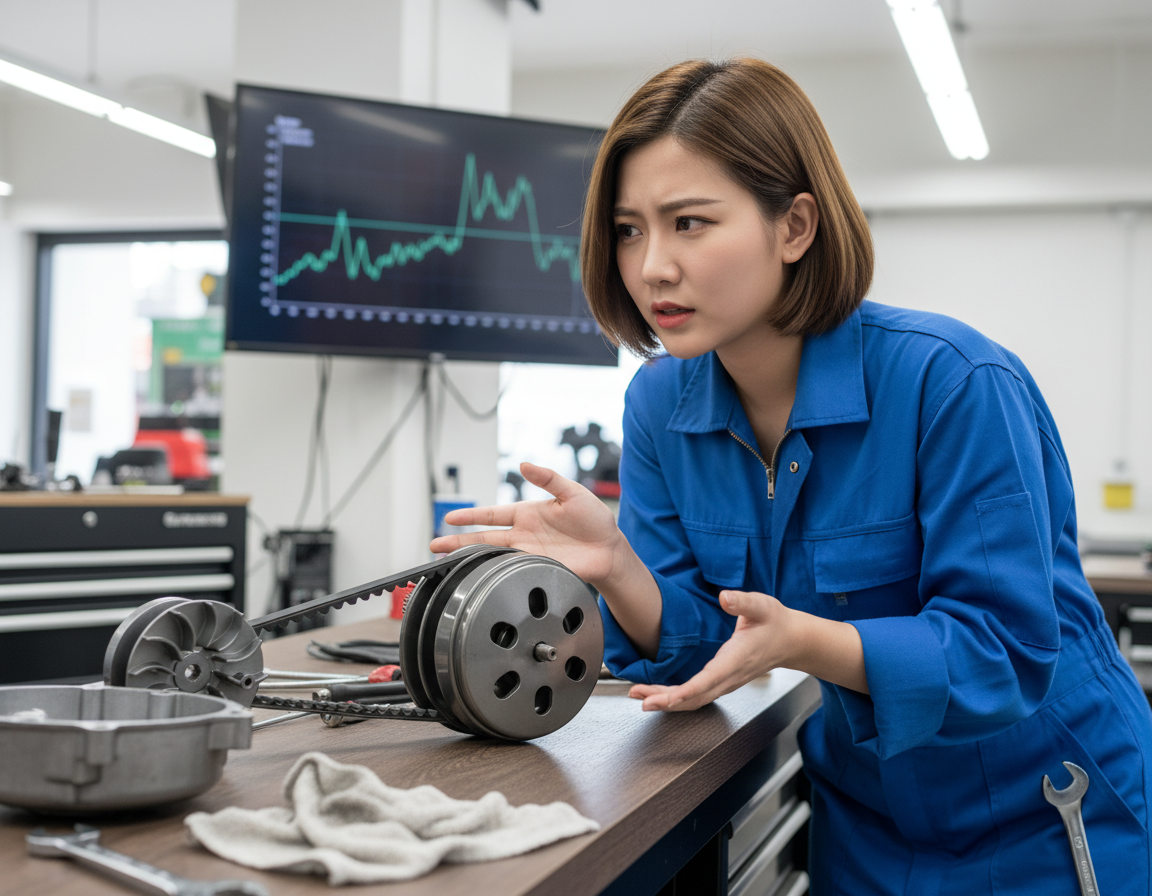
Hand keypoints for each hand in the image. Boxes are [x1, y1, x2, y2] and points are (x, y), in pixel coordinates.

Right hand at [428, 462, 625, 588]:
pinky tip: (479, 576)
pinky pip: (512, 571)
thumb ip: (548, 478)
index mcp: (528, 514)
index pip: (492, 515)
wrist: (610, 549)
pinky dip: (494, 573)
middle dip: (458, 542)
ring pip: (492, 556)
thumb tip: (524, 464)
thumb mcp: (572, 492)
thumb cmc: (594, 520)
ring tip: (447, 562)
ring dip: (470, 559)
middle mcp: (523, 535)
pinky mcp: (538, 569)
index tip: (450, 518)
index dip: (470, 516)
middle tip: (435, 545)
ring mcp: (529, 553)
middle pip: (484, 538)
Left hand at [629, 590, 792, 711]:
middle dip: (666, 700)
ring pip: (694, 700)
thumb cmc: (775, 622)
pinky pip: (697, 696)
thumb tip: (725, 597)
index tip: (666, 698)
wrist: (792, 640)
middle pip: (695, 697)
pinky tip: (659, 694)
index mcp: (735, 660)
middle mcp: (729, 677)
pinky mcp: (722, 681)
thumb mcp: (762, 605)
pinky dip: (676, 698)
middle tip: (639, 698)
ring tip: (639, 696)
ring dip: (667, 701)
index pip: (708, 681)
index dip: (686, 691)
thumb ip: (742, 602)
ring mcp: (726, 682)